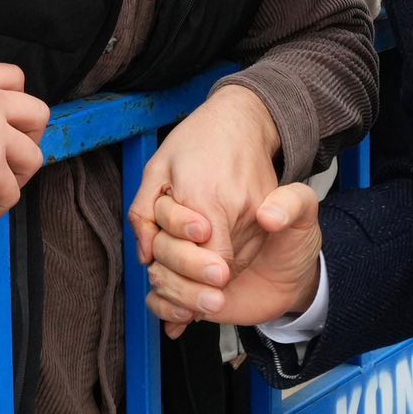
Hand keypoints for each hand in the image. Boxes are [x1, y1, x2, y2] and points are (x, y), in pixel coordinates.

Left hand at [126, 85, 280, 313]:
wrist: (243, 119)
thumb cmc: (196, 141)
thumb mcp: (157, 168)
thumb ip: (144, 214)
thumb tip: (146, 255)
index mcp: (208, 197)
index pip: (208, 259)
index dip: (189, 281)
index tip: (170, 285)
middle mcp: (240, 210)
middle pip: (219, 269)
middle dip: (192, 287)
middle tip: (172, 295)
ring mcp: (260, 215)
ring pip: (234, 265)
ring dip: (206, 275)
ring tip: (180, 272)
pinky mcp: (268, 218)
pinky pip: (245, 252)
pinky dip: (222, 262)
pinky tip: (202, 260)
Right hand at [144, 182, 323, 332]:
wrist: (293, 277)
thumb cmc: (292, 241)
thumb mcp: (302, 214)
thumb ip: (293, 204)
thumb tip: (269, 216)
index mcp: (210, 209)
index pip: (178, 214)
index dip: (184, 225)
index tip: (206, 233)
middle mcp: (192, 238)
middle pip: (161, 246)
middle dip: (186, 263)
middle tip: (221, 274)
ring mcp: (186, 267)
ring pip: (158, 275)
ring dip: (180, 291)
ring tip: (215, 302)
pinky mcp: (186, 293)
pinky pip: (157, 301)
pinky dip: (167, 309)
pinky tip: (188, 316)